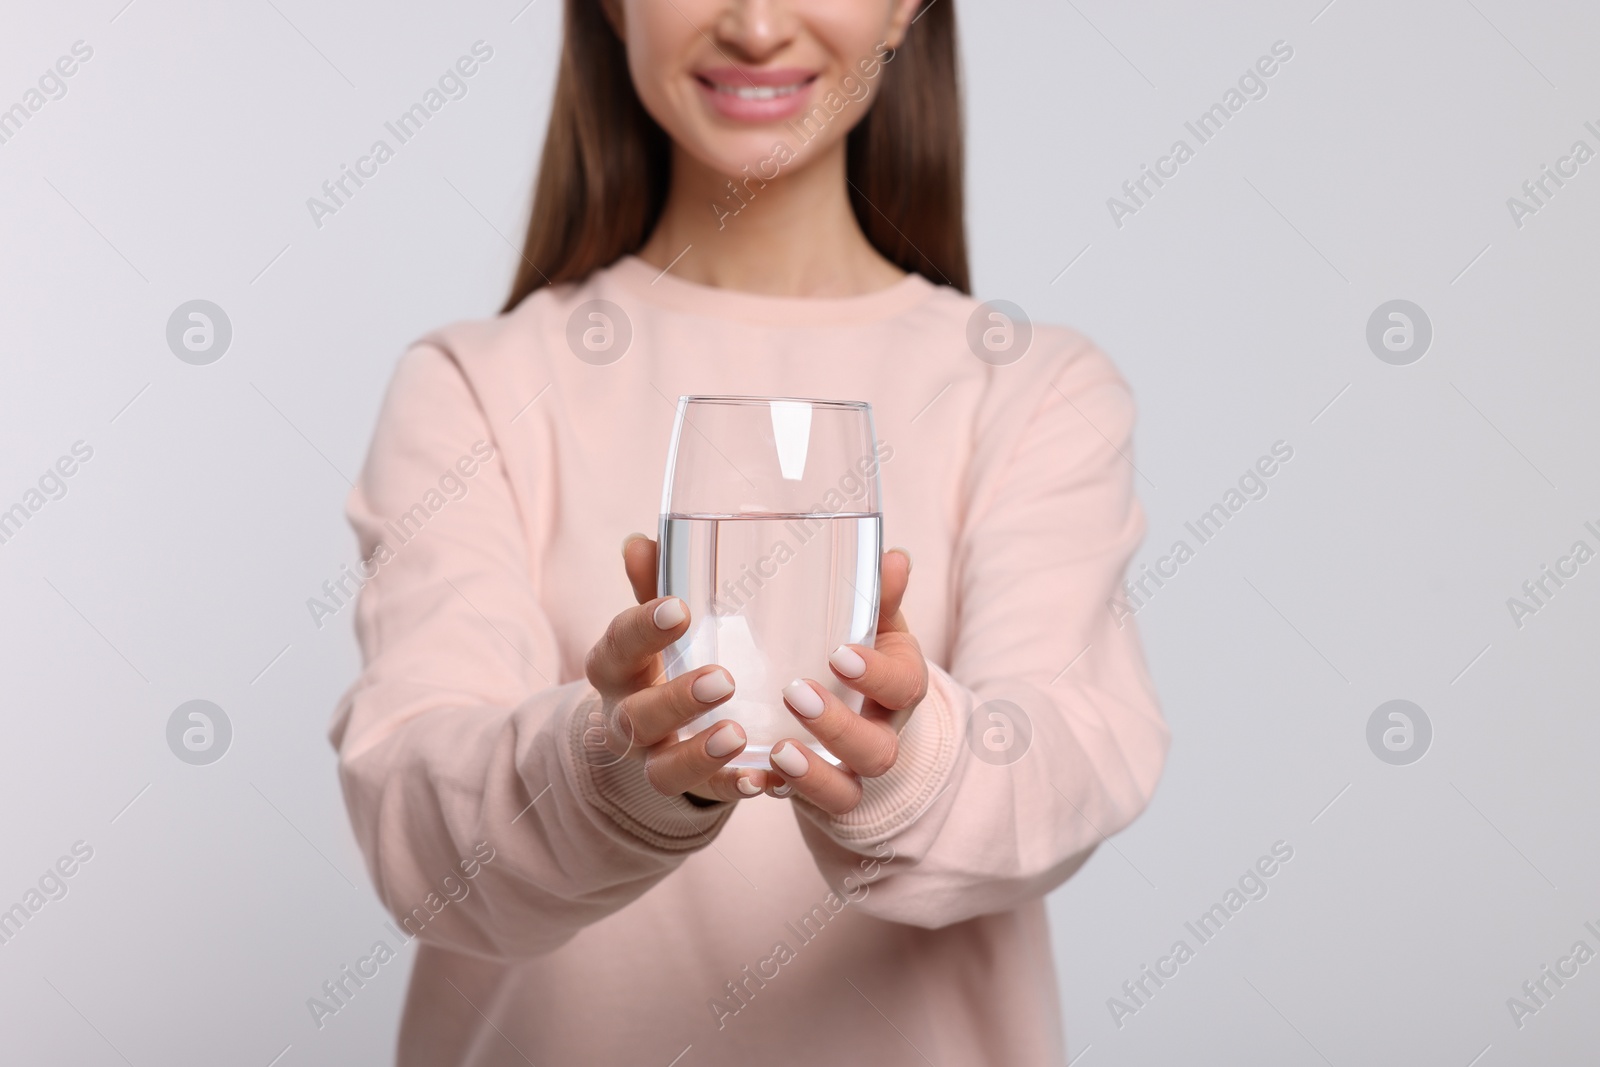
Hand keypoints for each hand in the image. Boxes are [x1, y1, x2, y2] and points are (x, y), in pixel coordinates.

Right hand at [582, 534, 771, 802]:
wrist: (662, 727)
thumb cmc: (669, 653)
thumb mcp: (662, 621)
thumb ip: (657, 580)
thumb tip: (638, 540)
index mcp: (617, 665)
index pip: (618, 644)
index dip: (643, 627)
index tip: (679, 608)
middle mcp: (626, 716)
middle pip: (636, 715)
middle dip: (676, 699)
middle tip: (722, 680)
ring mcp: (654, 757)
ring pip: (662, 768)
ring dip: (699, 754)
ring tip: (738, 735)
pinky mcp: (691, 787)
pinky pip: (709, 797)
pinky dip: (734, 789)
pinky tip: (766, 779)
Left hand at [765, 548, 926, 813]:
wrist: (855, 706)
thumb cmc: (860, 650)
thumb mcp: (870, 621)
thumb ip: (877, 593)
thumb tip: (894, 557)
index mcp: (899, 687)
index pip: (904, 686)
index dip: (877, 674)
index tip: (840, 653)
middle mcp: (881, 735)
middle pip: (877, 750)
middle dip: (838, 727)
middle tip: (794, 693)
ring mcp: (851, 771)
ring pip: (847, 791)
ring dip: (813, 775)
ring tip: (776, 750)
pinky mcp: (818, 793)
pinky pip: (809, 808)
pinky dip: (785, 796)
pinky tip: (755, 780)